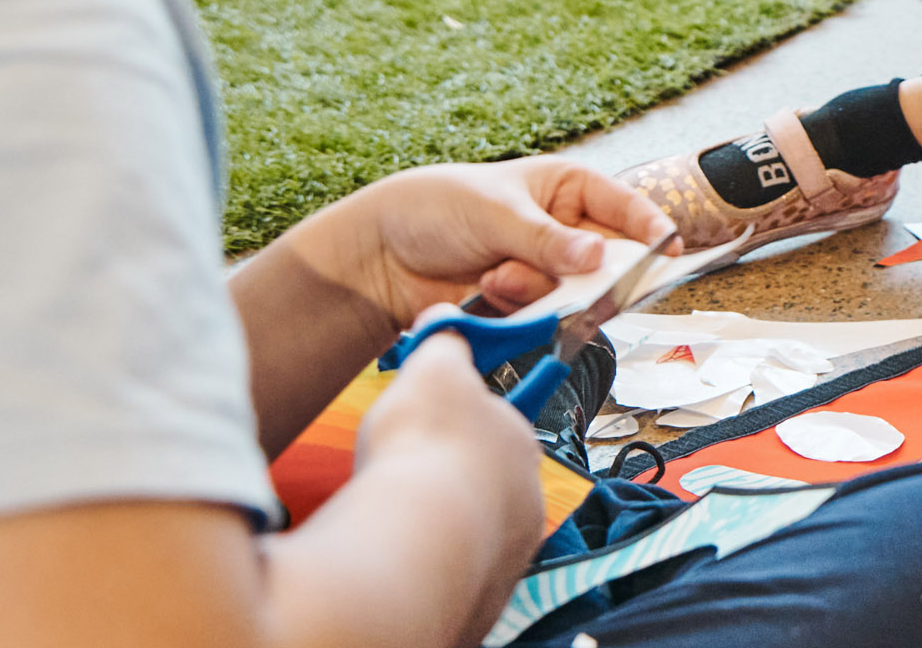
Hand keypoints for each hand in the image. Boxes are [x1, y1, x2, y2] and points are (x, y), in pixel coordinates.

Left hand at [287, 157, 676, 332]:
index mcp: (567, 188)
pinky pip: (547, 315)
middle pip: (611, 259)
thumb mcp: (496, 212)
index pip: (626, 207)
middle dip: (591, 273)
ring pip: (578, 293)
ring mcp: (545, 270)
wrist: (380, 256)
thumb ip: (548, 240)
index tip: (667, 249)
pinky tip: (486, 290)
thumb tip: (597, 260)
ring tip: (496, 277)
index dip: (650, 228)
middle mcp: (565, 230)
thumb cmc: (436, 208)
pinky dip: (521, 308)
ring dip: (541, 290)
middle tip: (584, 284)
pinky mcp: (525, 305)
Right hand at [352, 325, 542, 601]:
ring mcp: (506, 555)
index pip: (499, 426)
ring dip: (442, 523)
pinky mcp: (479, 601)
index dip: (464, 423)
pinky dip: (431, 564)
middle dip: (452, 476)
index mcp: (520, 444)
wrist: (413, 543)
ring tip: (395, 519)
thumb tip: (445, 320)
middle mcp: (526, 502)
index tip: (433, 428)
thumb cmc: (425, 450)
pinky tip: (399, 557)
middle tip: (404, 474)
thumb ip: (444, 344)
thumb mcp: (434, 370)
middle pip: (488, 483)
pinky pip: (455, 576)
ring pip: (474, 531)